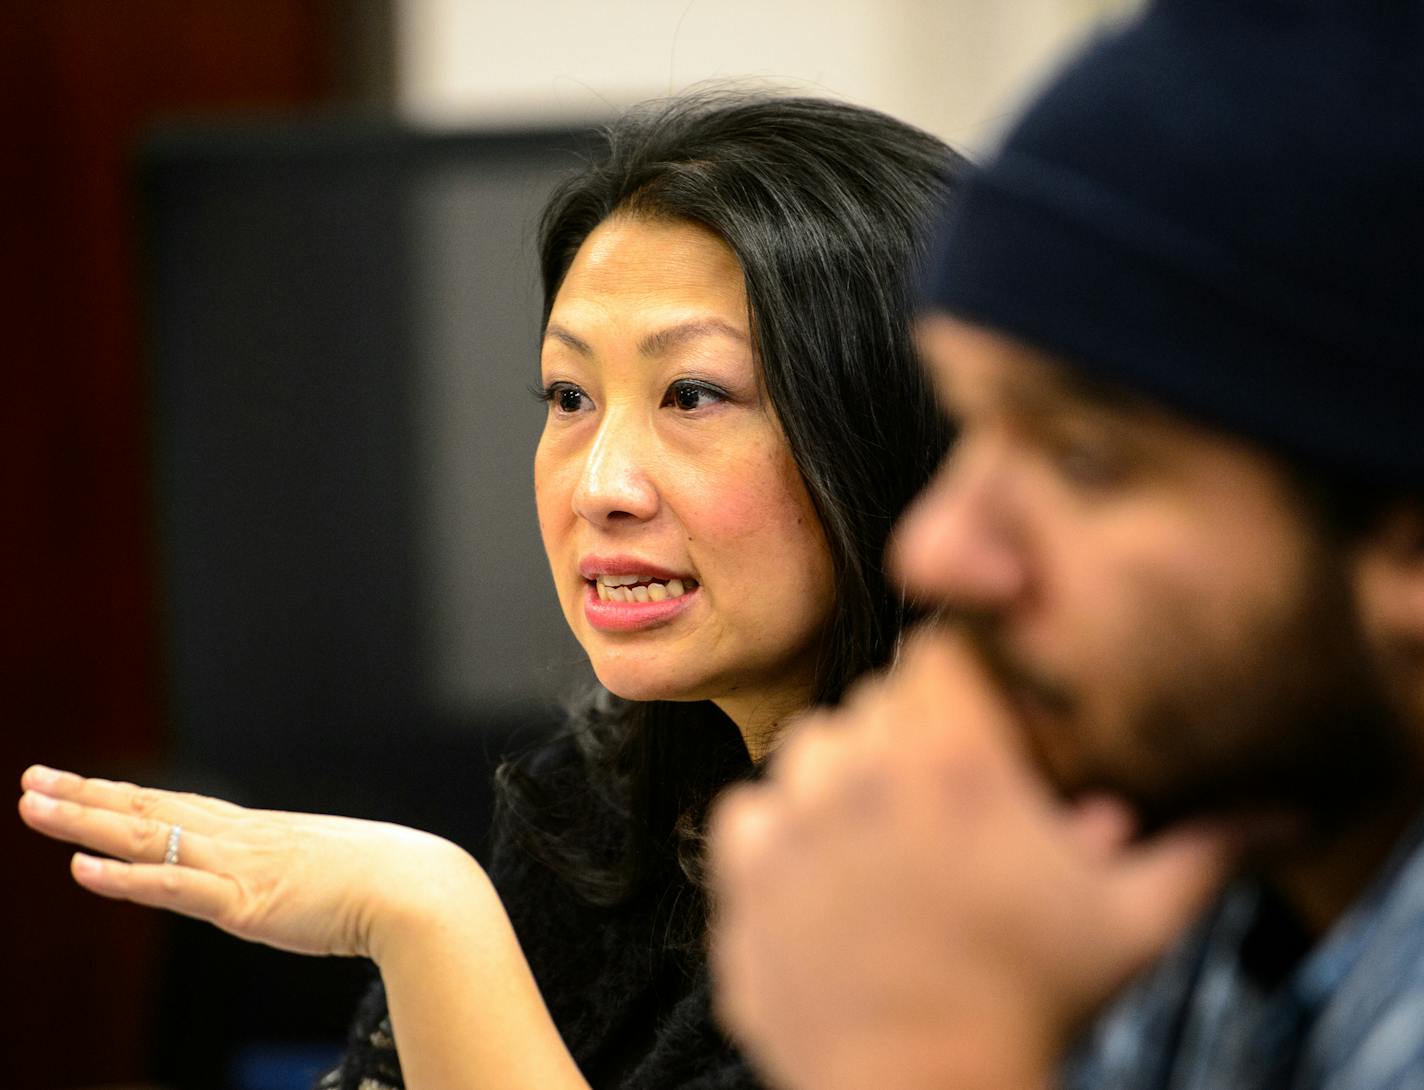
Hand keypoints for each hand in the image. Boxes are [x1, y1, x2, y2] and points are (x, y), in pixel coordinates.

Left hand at [17, 765, 486, 962]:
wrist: (418, 888)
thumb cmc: (389, 880)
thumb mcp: (334, 868)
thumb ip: (304, 871)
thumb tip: (303, 878)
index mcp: (261, 832)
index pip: (176, 807)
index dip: (124, 793)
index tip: (82, 781)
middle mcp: (241, 839)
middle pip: (150, 808)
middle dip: (86, 794)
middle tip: (33, 778)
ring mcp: (240, 867)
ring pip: (149, 836)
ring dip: (86, 820)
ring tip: (33, 805)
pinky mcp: (245, 902)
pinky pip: (174, 886)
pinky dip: (124, 878)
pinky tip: (80, 868)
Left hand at [708, 627, 1241, 1089]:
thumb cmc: (1031, 1004)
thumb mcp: (1131, 922)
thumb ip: (1202, 851)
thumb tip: (1282, 819)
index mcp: (954, 762)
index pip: (938, 653)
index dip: (961, 681)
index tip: (981, 724)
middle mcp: (863, 773)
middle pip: (876, 700)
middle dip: (913, 735)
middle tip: (947, 804)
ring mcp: (795, 820)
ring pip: (810, 746)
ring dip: (842, 774)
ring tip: (885, 836)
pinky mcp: (744, 873)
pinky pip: (747, 809)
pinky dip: (776, 830)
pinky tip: (822, 875)